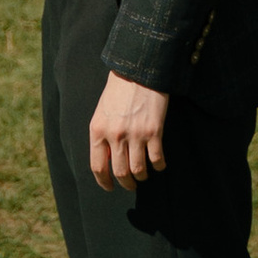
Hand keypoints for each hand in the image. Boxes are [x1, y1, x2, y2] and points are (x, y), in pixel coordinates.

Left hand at [89, 73, 167, 191]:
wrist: (138, 71)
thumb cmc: (118, 90)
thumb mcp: (101, 112)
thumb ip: (102, 135)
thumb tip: (106, 159)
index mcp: (98, 130)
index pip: (97, 166)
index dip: (104, 182)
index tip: (110, 187)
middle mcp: (115, 135)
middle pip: (120, 172)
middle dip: (126, 183)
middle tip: (130, 185)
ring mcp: (135, 134)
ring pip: (138, 170)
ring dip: (142, 177)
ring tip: (144, 175)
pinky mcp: (154, 132)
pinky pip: (156, 159)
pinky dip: (159, 166)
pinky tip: (159, 164)